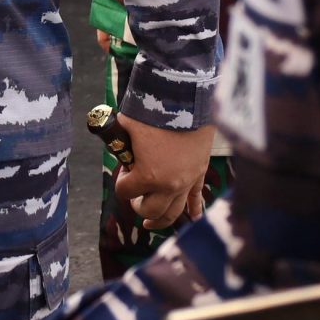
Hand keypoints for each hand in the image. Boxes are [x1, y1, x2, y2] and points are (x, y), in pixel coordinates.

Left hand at [115, 116, 212, 230]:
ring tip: (150, 223)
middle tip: (135, 197)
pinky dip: (195, 209)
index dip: (122, 181)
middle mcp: (169, 184)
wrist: (185, 96)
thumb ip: (121, 142)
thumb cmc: (152, 109)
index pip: (125, 191)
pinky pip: (197, 197)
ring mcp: (187, 180)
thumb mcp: (127, 126)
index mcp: (148, 175)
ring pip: (172, 212)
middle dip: (139, 205)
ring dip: (160, 219)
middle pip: (150, 209)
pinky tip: (194, 217)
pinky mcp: (200, 172)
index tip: (125, 170)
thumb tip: (119, 148)